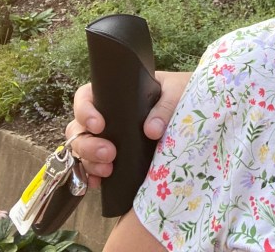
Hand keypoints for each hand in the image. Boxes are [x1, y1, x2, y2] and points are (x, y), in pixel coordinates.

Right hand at [65, 70, 190, 189]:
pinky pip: (92, 168)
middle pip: (78, 128)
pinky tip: (99, 183)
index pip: (86, 97)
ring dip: (90, 161)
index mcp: (116, 94)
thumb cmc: (182, 93)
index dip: (85, 111)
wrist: (196, 111)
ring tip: (108, 169)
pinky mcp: (115, 158)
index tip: (99, 125)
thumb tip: (151, 130)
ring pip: (82, 149)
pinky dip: (91, 176)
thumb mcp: (177, 91)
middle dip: (88, 144)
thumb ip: (165, 107)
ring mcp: (108, 137)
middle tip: (110, 153)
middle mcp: (107, 116)